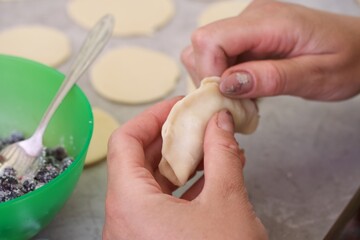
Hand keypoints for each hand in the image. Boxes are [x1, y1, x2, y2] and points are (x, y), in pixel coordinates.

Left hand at [103, 98, 267, 239]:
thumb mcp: (227, 203)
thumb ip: (223, 155)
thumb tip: (220, 123)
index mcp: (129, 204)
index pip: (124, 140)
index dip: (152, 117)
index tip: (178, 107)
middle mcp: (123, 218)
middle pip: (137, 160)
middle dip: (172, 138)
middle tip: (198, 124)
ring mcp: (135, 232)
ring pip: (151, 183)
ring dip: (182, 162)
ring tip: (212, 148)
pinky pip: (160, 204)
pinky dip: (183, 186)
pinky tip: (211, 177)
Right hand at [182, 0, 359, 100]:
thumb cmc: (348, 60)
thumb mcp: (316, 76)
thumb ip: (271, 78)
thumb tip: (226, 83)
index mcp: (270, 21)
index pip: (211, 39)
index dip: (209, 72)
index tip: (227, 98)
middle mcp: (253, 16)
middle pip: (201, 45)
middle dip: (211, 80)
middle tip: (238, 103)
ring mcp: (248, 25)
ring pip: (204, 52)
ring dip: (216, 80)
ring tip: (244, 97)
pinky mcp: (247, 36)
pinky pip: (219, 56)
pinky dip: (224, 78)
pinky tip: (246, 88)